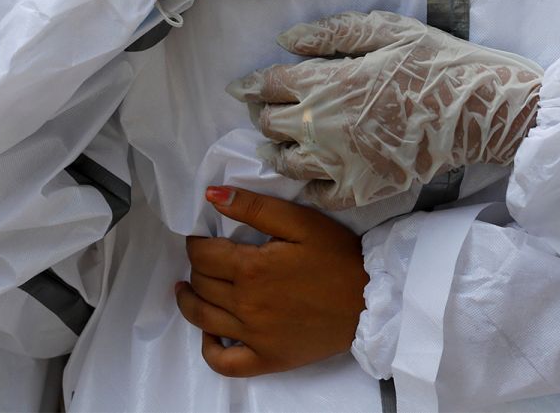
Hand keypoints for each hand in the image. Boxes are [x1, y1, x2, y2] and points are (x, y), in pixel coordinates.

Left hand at [177, 186, 367, 376]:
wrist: (370, 300)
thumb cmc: (337, 256)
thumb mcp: (300, 221)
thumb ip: (253, 207)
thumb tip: (211, 196)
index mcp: (251, 268)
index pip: (202, 254)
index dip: (196, 242)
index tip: (201, 237)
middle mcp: (245, 305)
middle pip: (201, 283)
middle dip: (197, 267)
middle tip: (206, 258)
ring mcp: (254, 336)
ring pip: (203, 319)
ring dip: (190, 300)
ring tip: (189, 288)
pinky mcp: (267, 359)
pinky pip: (224, 363)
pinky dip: (209, 350)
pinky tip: (210, 335)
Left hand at [228, 11, 543, 208]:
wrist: (476, 110)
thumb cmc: (433, 61)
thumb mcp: (384, 29)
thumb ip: (330, 34)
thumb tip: (285, 40)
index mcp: (324, 83)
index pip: (268, 85)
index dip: (249, 86)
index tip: (239, 88)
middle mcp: (321, 125)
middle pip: (270, 125)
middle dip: (260, 116)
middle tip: (263, 113)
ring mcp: (339, 162)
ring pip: (286, 164)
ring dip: (274, 153)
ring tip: (272, 148)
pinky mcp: (361, 189)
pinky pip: (318, 196)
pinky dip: (307, 187)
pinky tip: (309, 178)